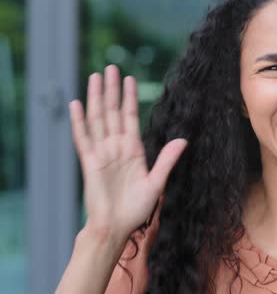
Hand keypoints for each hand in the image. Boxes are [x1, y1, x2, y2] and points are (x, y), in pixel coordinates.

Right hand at [69, 65, 186, 242]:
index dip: (129, 97)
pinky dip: (79, 121)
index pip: (130, 116)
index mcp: (133, 149)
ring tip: (95, 76)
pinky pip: (83, 138)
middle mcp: (117, 147)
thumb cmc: (136, 208)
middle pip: (112, 111)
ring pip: (98, 118)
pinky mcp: (90, 162)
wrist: (117, 227)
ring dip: (96, 98)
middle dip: (112, 89)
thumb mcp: (157, 182)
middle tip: (110, 66)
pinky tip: (77, 104)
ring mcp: (102, 153)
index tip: (129, 78)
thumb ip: (167, 160)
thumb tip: (183, 140)